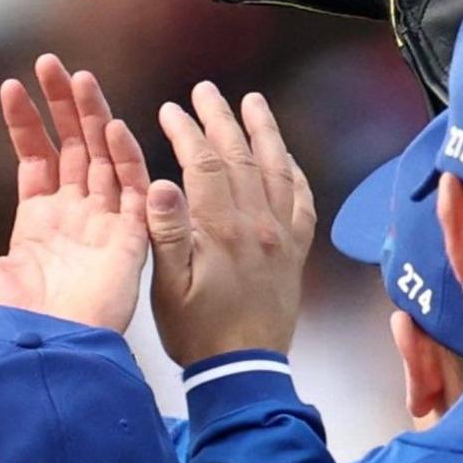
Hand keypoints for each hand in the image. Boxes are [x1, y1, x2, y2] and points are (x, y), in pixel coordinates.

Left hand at [0, 55, 150, 335]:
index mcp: (40, 224)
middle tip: (50, 64)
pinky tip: (112, 126)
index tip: (11, 87)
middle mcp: (75, 220)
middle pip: (75, 148)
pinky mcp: (129, 243)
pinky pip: (135, 192)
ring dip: (95, 118)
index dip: (26, 123)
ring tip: (79, 78)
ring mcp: (104, 227)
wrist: (35, 357)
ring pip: (105, 159)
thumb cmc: (4, 324)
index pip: (37, 159)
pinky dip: (127, 159)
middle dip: (64, 106)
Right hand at [144, 81, 316, 365]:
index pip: (206, 164)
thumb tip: (160, 182)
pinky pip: (301, 202)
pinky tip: (284, 157)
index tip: (171, 111)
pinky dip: (293, 173)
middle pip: (241, 157)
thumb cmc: (198, 333)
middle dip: (221, 119)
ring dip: (264, 132)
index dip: (187, 132)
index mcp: (222, 231)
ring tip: (252, 103)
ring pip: (276, 170)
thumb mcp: (167, 288)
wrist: (244, 371)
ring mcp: (281, 236)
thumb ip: (166, 232)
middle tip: (206, 91)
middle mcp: (258, 225)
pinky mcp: (294, 252)